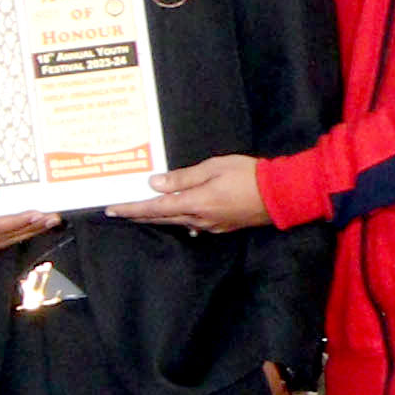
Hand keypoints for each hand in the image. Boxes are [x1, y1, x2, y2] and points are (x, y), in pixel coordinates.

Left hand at [122, 153, 274, 234]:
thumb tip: (155, 184)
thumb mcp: (214, 167)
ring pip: (176, 222)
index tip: (111, 210)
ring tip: (140, 211)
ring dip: (156, 218)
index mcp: (195, 204)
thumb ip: (183, 177)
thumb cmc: (250, 175)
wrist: (283, 194)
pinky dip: (177, 218)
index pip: (154, 209)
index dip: (131, 209)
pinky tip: (173, 214)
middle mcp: (199, 219)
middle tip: (118, 212)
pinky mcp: (222, 227)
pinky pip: (192, 224)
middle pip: (161, 219)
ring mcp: (211, 226)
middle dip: (138, 215)